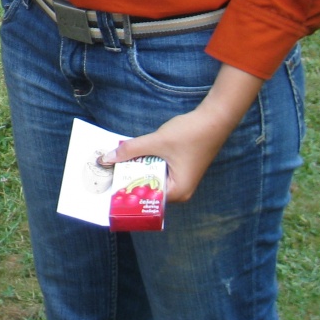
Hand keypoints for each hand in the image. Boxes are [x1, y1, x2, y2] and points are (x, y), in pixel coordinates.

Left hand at [101, 106, 238, 203]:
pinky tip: (132, 156)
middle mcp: (180, 191)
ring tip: (114, 165)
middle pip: (147, 190)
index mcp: (177, 192)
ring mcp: (180, 181)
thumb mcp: (156, 142)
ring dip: (136, 170)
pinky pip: (156, 170)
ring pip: (151, 178)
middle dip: (128, 180)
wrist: (213, 119)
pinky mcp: (178, 169)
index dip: (127, 194)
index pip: (146, 200)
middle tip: (106, 175)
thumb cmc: (190, 134)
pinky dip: (145, 164)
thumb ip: (131, 150)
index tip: (108, 188)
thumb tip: (106, 158)